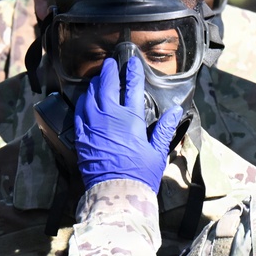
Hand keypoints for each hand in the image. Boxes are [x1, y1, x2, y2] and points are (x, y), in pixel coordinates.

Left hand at [74, 57, 182, 191]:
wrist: (115, 193)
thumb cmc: (140, 175)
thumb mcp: (157, 152)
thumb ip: (164, 129)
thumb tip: (176, 111)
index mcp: (130, 119)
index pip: (132, 87)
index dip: (133, 72)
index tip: (133, 62)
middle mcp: (109, 117)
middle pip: (106, 85)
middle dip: (109, 71)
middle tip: (110, 63)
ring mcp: (92, 125)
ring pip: (90, 95)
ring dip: (95, 84)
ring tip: (98, 79)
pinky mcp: (81, 136)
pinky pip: (79, 112)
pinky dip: (83, 102)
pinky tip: (86, 99)